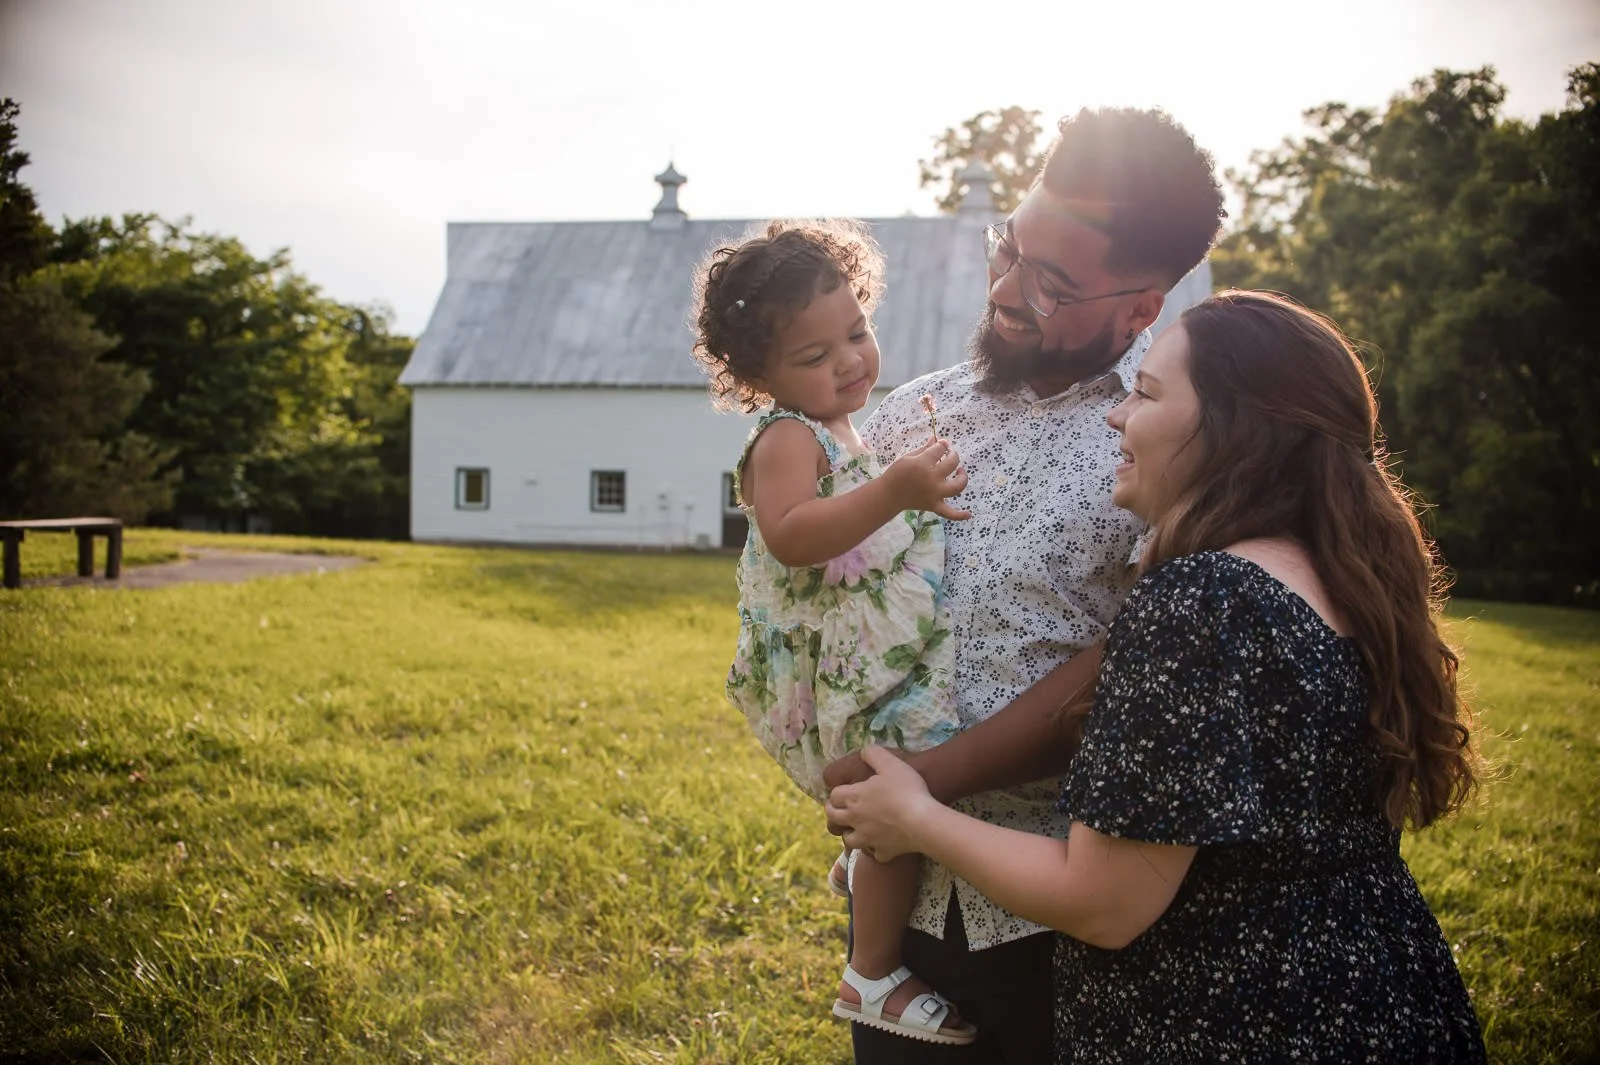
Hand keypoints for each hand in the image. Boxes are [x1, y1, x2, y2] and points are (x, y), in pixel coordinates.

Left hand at [824, 746, 938, 861]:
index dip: (836, 793)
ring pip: (848, 841)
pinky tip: (881, 845)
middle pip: (834, 818)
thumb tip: (863, 752)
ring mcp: (869, 838)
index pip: (834, 796)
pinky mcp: (884, 852)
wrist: (923, 821)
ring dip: (849, 834)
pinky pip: (875, 855)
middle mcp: (856, 820)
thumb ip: (873, 754)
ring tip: (856, 829)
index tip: (842, 791)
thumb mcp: (890, 763)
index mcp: (855, 797)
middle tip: (838, 809)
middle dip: (833, 812)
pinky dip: (876, 850)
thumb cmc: (906, 789)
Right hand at [884, 437, 970, 520]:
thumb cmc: (896, 474)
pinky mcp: (934, 506)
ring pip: (957, 486)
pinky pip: (950, 513)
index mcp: (923, 464)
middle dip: (952, 455)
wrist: (888, 495)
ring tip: (960, 471)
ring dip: (962, 477)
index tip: (942, 444)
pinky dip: (959, 515)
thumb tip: (937, 440)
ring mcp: (935, 494)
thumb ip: (925, 449)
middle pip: (951, 463)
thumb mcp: (908, 457)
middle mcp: (932, 478)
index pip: (939, 450)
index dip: (942, 445)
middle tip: (949, 454)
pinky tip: (969, 514)